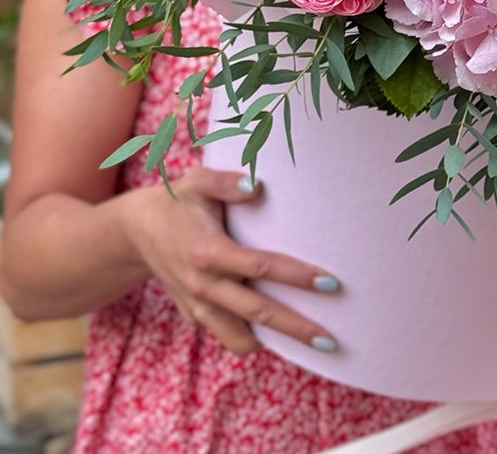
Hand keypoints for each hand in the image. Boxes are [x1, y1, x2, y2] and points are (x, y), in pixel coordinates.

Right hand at [122, 166, 339, 355]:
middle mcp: (203, 286)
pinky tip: (280, 330)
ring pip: (239, 339)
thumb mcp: (198, 182)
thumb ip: (227, 183)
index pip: (260, 268)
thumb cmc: (177, 200)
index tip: (330, 283)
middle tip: (330, 339)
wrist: (136, 230)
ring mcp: (197, 306)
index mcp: (208, 252)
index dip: (296, 276)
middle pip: (257, 314)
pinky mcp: (194, 316)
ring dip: (274, 343)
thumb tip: (256, 187)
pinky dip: (251, 337)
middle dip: (296, 328)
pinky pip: (227, 334)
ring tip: (311, 340)